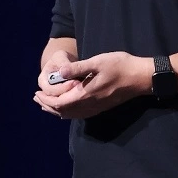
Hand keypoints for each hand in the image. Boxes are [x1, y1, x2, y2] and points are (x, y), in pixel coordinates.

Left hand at [34, 52, 152, 118]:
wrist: (141, 77)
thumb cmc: (120, 66)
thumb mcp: (98, 62)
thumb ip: (77, 68)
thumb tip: (59, 72)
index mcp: (86, 95)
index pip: (60, 103)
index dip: (46, 100)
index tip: (36, 94)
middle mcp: (89, 106)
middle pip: (63, 112)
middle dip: (48, 106)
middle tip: (36, 98)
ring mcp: (96, 108)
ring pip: (71, 115)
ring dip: (56, 109)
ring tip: (46, 103)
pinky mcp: (101, 107)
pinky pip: (79, 114)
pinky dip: (68, 111)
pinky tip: (66, 106)